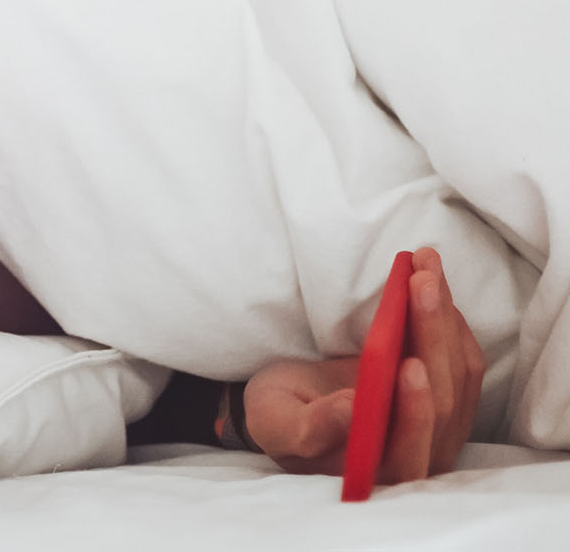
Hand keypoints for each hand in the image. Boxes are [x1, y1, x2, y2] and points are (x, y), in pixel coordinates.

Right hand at [242, 248, 484, 482]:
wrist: (295, 404)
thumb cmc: (279, 417)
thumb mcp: (275, 423)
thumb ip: (307, 427)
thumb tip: (350, 409)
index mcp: (374, 472)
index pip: (409, 447)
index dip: (414, 409)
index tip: (409, 364)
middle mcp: (417, 458)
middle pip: (443, 402)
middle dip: (434, 337)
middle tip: (420, 282)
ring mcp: (439, 430)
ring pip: (459, 376)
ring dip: (445, 317)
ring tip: (426, 266)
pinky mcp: (447, 400)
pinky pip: (464, 362)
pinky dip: (451, 319)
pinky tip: (433, 282)